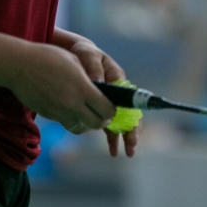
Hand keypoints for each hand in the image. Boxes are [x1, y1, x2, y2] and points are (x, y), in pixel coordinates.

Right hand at [7, 43, 114, 134]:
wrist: (18, 65)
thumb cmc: (47, 57)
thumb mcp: (74, 61)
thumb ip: (90, 77)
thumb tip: (101, 89)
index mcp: (82, 88)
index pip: (107, 109)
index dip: (112, 110)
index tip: (111, 106)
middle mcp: (73, 103)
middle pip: (97, 123)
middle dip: (102, 120)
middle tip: (102, 113)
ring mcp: (59, 112)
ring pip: (81, 128)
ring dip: (87, 123)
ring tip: (86, 113)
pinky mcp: (49, 115)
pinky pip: (66, 123)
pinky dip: (72, 120)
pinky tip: (70, 109)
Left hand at [66, 38, 139, 157]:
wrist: (74, 55)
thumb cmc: (84, 53)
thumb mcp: (87, 55)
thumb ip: (93, 68)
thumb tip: (99, 84)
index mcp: (118, 78)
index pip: (130, 99)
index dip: (132, 115)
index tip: (132, 129)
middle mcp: (117, 92)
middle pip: (129, 114)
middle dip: (131, 131)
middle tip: (131, 147)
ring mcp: (109, 101)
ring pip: (120, 122)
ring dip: (122, 138)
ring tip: (124, 153)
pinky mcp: (100, 107)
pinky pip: (108, 123)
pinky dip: (111, 137)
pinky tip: (112, 151)